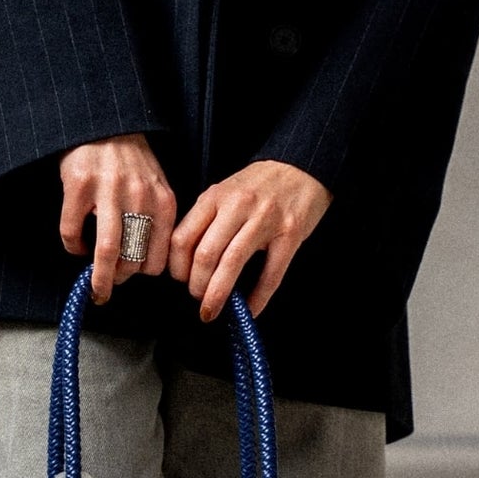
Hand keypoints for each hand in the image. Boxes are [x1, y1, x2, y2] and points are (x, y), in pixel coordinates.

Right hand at [59, 133, 176, 301]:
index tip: (133, 275)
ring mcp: (109, 191)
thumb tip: (143, 261)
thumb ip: (155, 220)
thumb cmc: (131, 161)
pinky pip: (72, 231)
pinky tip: (76, 244)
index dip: (144, 273)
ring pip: (107, 251)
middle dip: (120, 279)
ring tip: (95, 287)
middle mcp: (139, 198)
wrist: (104, 124)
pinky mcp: (79, 186)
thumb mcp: (156, 188)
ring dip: (100, 277)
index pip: (159, 257)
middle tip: (110, 284)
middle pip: (133, 259)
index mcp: (162, 202)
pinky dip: (73, 246)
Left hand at [171, 159, 332, 321]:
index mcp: (214, 197)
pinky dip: (258, 297)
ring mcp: (264, 220)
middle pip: (204, 255)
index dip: (177, 268)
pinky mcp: (290, 234)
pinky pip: (270, 273)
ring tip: (213, 309)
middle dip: (197, 287)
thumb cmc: (260, 184)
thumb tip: (188, 261)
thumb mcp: (225, 192)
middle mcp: (237, 207)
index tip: (180, 281)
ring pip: (232, 265)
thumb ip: (206, 220)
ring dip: (218, 294)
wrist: (301, 167)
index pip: (182, 238)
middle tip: (198, 301)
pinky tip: (251, 309)